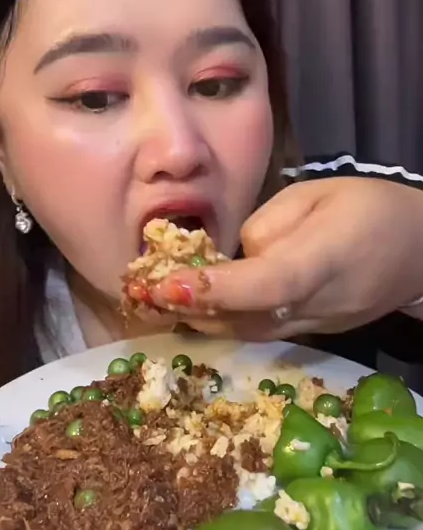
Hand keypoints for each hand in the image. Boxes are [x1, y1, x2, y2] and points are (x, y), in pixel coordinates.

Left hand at [150, 177, 422, 338]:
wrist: (418, 252)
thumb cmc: (368, 210)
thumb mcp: (317, 195)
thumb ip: (267, 227)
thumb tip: (229, 258)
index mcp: (324, 260)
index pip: (265, 283)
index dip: (218, 289)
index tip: (170, 285)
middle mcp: (315, 305)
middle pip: (243, 318)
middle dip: (186, 307)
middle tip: (135, 290)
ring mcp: (311, 327)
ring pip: (244, 332)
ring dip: (194, 319)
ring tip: (147, 300)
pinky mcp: (306, 334)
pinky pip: (253, 332)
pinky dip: (216, 323)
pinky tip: (186, 308)